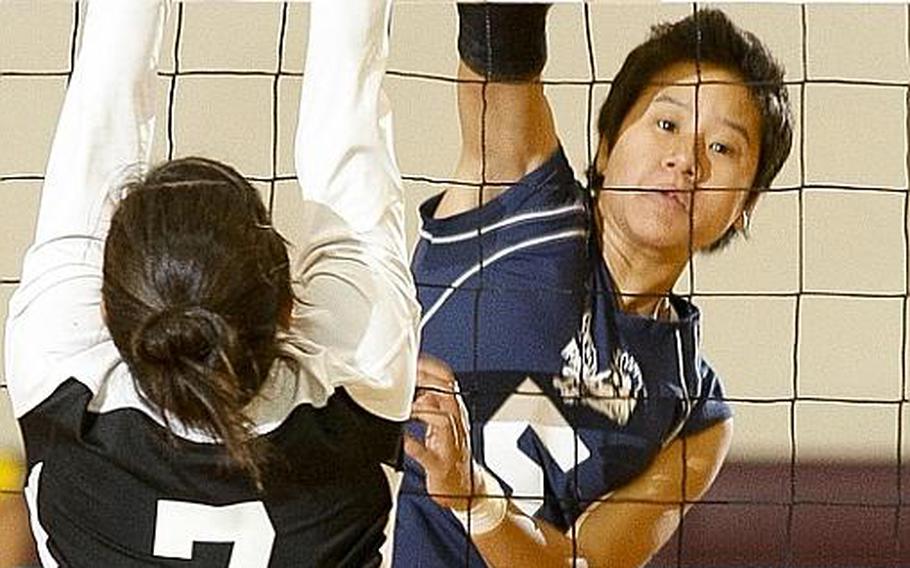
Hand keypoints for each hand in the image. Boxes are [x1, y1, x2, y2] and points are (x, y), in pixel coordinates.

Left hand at [404, 355, 476, 510]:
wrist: (466, 487)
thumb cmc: (451, 453)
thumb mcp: (443, 423)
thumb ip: (431, 404)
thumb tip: (415, 386)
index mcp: (455, 412)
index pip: (448, 383)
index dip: (431, 370)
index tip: (414, 362)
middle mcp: (456, 425)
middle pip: (447, 394)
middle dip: (427, 383)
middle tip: (406, 379)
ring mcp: (450, 444)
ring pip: (442, 419)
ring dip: (423, 410)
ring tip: (406, 408)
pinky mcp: (440, 465)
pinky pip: (427, 453)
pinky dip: (414, 445)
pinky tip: (401, 439)